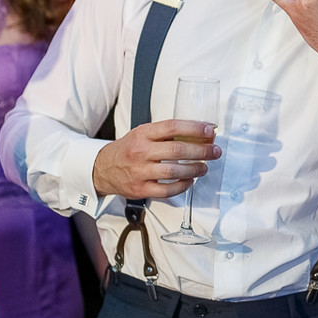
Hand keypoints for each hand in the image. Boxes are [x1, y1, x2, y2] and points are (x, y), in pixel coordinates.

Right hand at [92, 119, 220, 198]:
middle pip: (177, 151)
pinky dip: (182, 186)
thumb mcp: (143, 133)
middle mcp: (141, 151)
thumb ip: (165, 133)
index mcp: (143, 134)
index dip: (194, 128)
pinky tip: (190, 181)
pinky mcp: (140, 189)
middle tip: (215, 151)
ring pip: (174, 172)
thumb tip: (198, 134)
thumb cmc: (128, 149)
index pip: (172, 127)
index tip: (209, 132)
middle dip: (201, 151)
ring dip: (194, 170)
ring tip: (204, 167)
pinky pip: (167, 190)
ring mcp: (140, 172)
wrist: (103, 168)